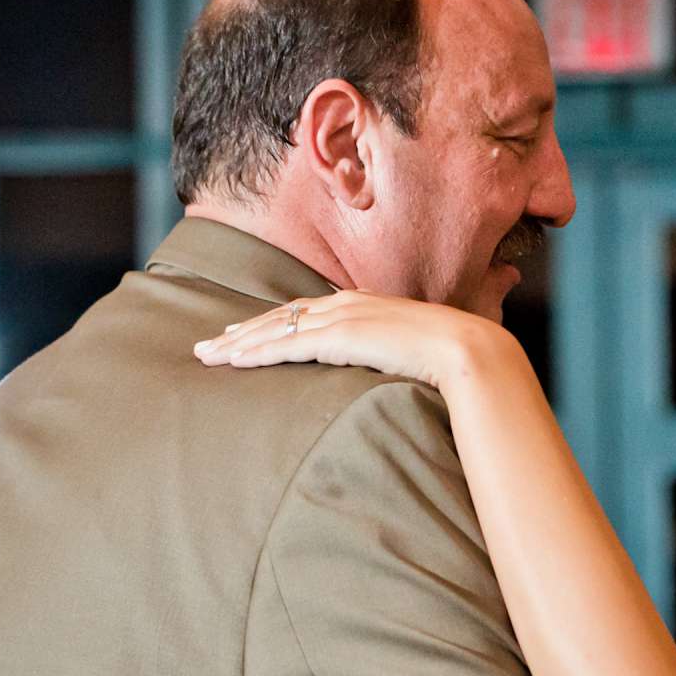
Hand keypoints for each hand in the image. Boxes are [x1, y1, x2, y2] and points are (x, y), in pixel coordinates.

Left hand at [192, 291, 505, 386]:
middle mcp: (345, 304)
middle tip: (210, 346)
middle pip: (281, 317)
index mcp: (362, 304)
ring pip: (276, 330)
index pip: (304, 313)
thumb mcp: (410, 350)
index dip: (270, 324)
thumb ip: (388, 354)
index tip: (244, 334)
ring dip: (239, 344)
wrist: (466, 350)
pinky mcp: (339, 337)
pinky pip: (287, 345)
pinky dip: (257, 353)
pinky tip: (235, 361)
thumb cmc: (448, 357)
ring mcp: (341, 319)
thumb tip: (383, 371)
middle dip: (242, 332)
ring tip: (209, 356)